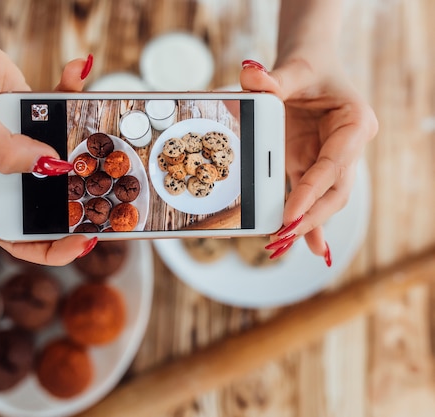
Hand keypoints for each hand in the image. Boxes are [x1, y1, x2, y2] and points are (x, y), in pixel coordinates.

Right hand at [0, 33, 95, 264]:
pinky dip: (75, 96)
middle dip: (80, 205)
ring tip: (105, 138)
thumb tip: (51, 166)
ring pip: (64, 163)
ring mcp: (24, 148)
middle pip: (47, 205)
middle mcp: (5, 174)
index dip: (47, 248)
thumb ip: (2, 148)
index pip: (13, 235)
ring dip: (87, 150)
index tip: (81, 241)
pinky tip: (78, 72)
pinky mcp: (38, 122)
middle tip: (110, 194)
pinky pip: (64, 118)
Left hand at [240, 56, 377, 263]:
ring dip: (306, 224)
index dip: (313, 191)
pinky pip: (309, 197)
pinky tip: (300, 244)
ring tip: (283, 245)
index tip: (290, 213)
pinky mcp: (312, 166)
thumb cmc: (308, 67)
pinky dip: (304, 220)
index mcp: (354, 123)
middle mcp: (347, 147)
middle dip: (311, 217)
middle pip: (335, 190)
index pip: (333, 165)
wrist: (311, 69)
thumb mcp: (294, 68)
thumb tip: (250, 77)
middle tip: (285, 237)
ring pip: (325, 200)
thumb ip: (274, 77)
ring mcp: (330, 160)